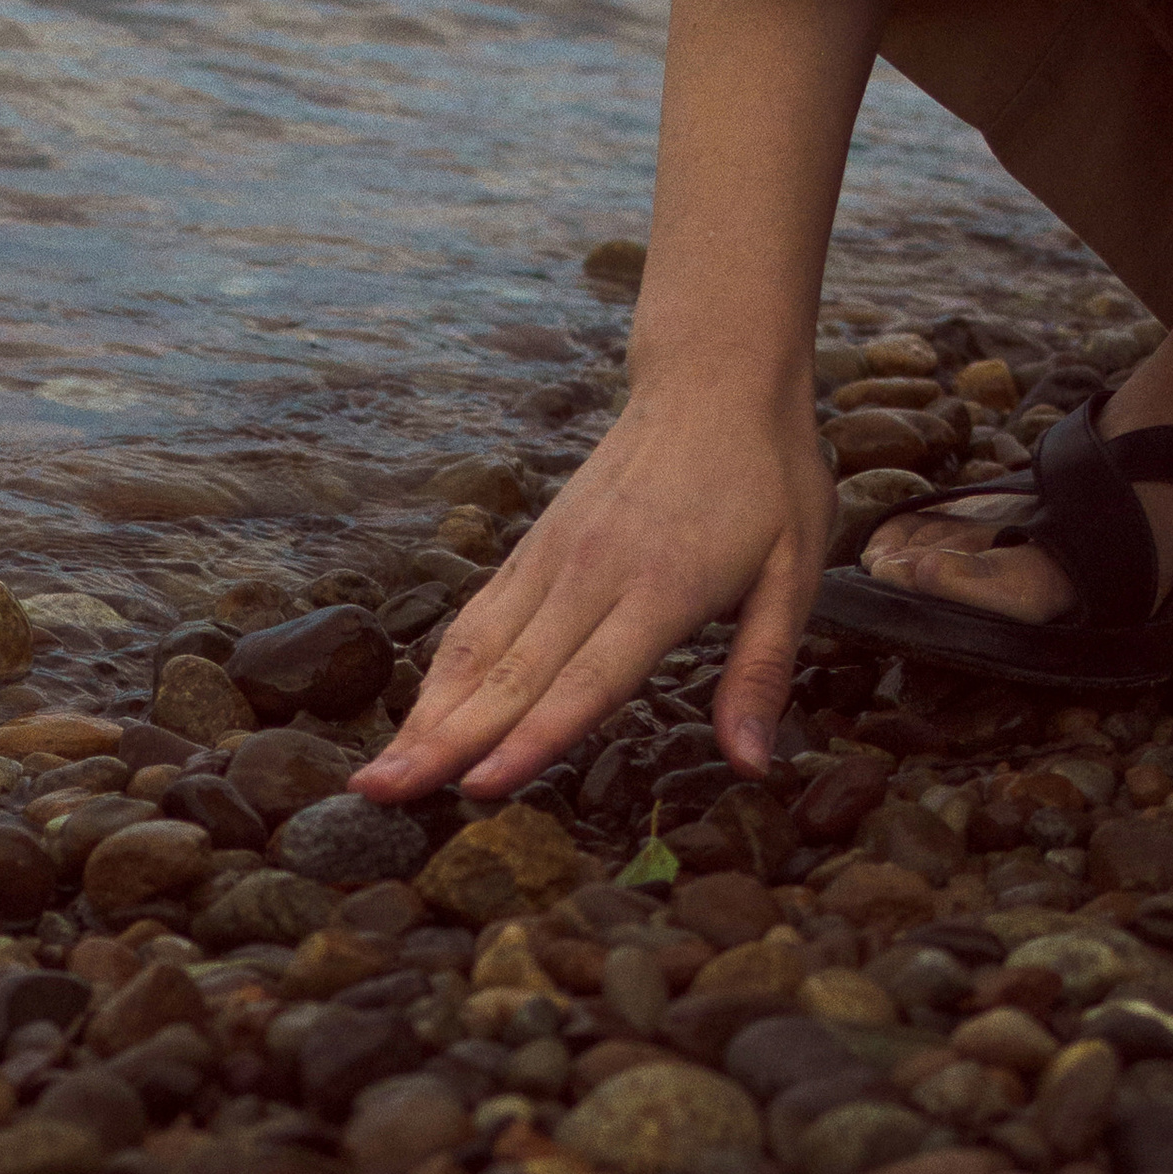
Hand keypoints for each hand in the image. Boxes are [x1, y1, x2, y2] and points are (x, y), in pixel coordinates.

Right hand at [352, 382, 835, 807]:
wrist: (713, 376)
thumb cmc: (767, 476)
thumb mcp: (796, 571)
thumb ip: (762, 671)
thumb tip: (753, 764)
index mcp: (661, 587)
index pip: (587, 679)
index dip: (533, 738)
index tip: (481, 788)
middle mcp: (592, 572)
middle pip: (511, 675)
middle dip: (444, 742)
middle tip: (381, 797)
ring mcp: (553, 557)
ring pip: (477, 649)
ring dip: (424, 715)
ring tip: (376, 774)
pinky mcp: (534, 548)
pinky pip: (478, 619)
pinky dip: (440, 673)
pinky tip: (414, 720)